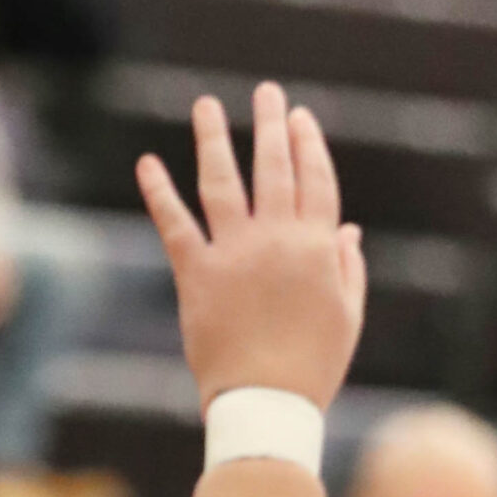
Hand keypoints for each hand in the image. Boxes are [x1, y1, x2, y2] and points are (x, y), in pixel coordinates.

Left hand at [137, 82, 367, 412]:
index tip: (300, 118)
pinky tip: (147, 162)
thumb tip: (349, 231)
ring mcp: (234, 254)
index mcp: (317, 249)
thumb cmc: (313, 368)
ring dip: (213, 138)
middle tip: (267, 93)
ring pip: (221, 181)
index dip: (308, 145)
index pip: (315, 181)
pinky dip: (158, 192)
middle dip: (271, 124)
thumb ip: (349, 269)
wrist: (267, 404)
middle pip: (273, 167)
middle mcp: (276, 240)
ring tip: (207, 106)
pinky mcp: (197, 274)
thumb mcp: (347, 318)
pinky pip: (175, 224)